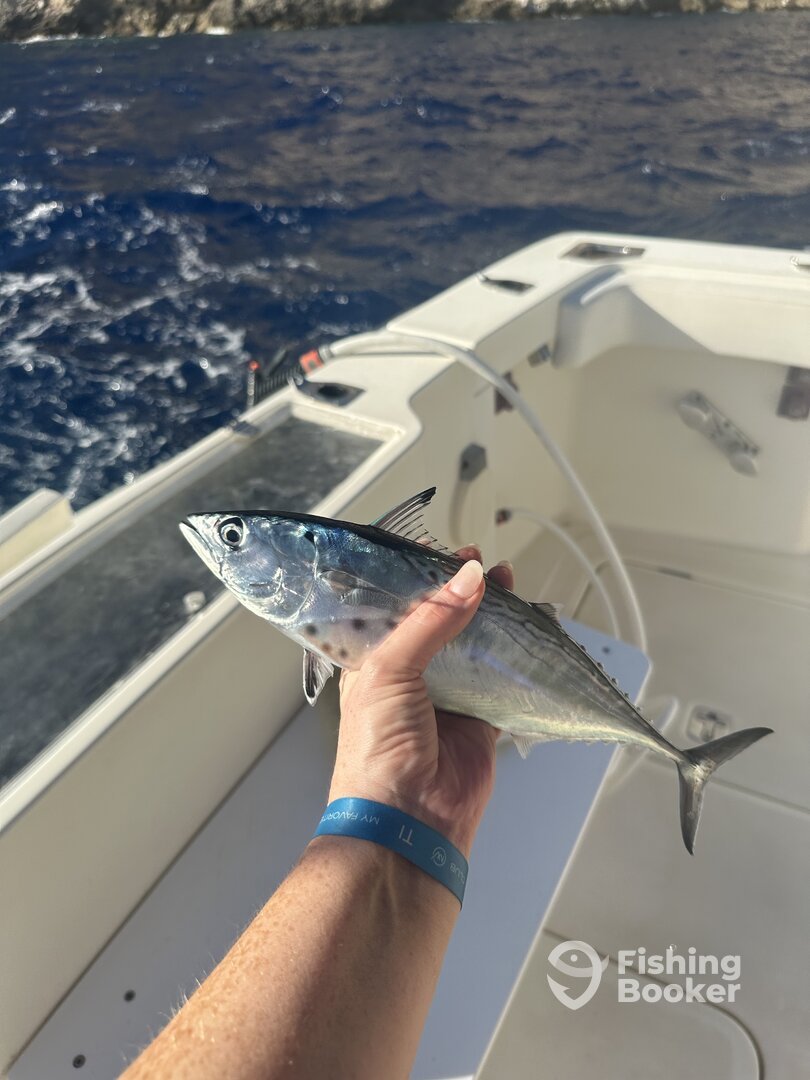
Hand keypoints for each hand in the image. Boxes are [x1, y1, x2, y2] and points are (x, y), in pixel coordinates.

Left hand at [328, 546, 513, 855]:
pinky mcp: (480, 717)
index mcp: (373, 660)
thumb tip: (471, 578)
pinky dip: (516, 653)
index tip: (442, 551)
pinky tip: (530, 627)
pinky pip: (501, 676)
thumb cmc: (379, 746)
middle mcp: (408, 673)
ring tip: (508, 582)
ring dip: (490, 614)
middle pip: (439, 619)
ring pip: (473, 642)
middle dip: (459, 590)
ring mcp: (447, 694)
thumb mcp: (390, 671)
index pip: (395, 606)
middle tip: (482, 563)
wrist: (408, 820)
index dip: (417, 577)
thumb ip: (431, 621)